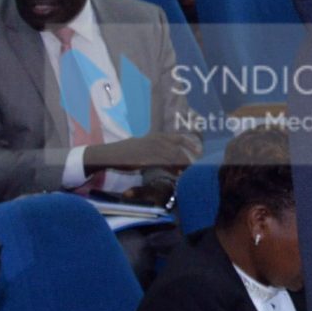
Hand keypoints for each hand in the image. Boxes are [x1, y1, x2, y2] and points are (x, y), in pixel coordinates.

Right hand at [85, 131, 202, 172]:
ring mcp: (151, 149)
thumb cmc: (129, 151)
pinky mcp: (147, 159)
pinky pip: (164, 164)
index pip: (179, 138)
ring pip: (172, 157)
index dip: (191, 145)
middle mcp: (156, 140)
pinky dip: (172, 169)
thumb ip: (159, 148)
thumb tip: (172, 154)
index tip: (199, 151)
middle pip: (178, 150)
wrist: (112, 154)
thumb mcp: (146, 145)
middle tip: (193, 167)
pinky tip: (177, 174)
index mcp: (157, 136)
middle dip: (187, 159)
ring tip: (186, 172)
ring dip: (181, 166)